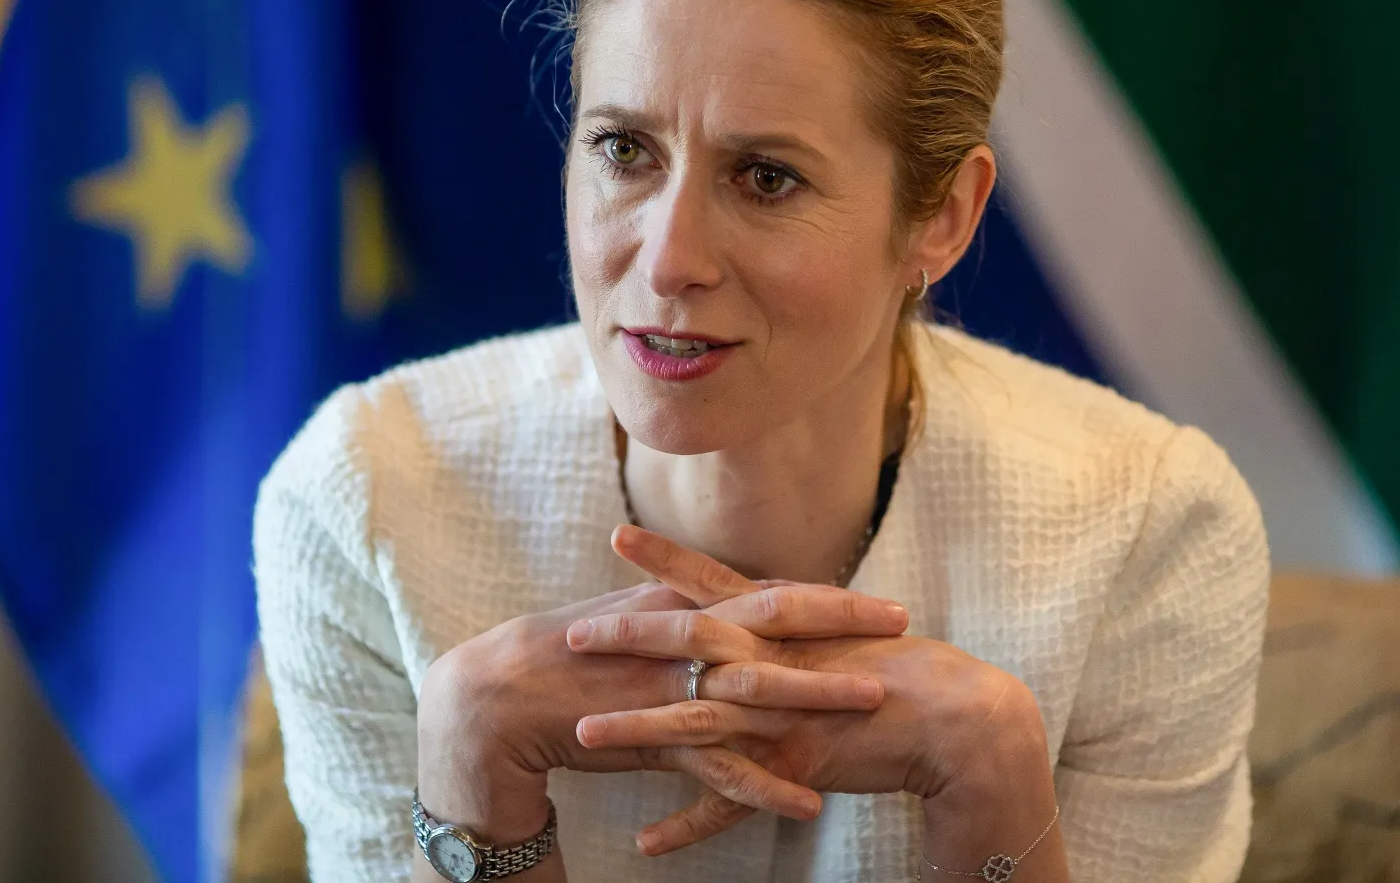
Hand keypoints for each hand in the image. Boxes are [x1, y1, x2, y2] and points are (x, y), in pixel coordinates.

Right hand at [415, 570, 904, 844]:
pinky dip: (763, 786)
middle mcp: (680, 635)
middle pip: (776, 619)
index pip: (767, 593)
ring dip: (820, 693)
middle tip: (903, 621)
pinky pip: (717, 767)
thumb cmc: (566, 657)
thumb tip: (732, 610)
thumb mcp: (632, 622)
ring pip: (758, 686)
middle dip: (842, 620)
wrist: (496, 694)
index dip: (827, 596)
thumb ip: (683, 614)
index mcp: (678, 604)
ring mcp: (669, 686)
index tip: (880, 600)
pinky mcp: (652, 737)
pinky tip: (807, 806)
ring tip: (879, 702)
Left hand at [568, 528, 1054, 856]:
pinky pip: (733, 802)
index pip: (713, 582)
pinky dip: (689, 825)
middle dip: (626, 638)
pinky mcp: (794, 766)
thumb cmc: (903, 667)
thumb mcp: (838, 631)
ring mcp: (782, 715)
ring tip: (580, 738)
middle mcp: (775, 662)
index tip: (616, 534)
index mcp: (785, 625)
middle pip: (689, 643)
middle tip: (570, 634)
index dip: (665, 558)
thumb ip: (793, 620)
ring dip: (635, 731)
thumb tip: (760, 598)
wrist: (955, 717)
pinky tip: (646, 844)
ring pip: (695, 722)